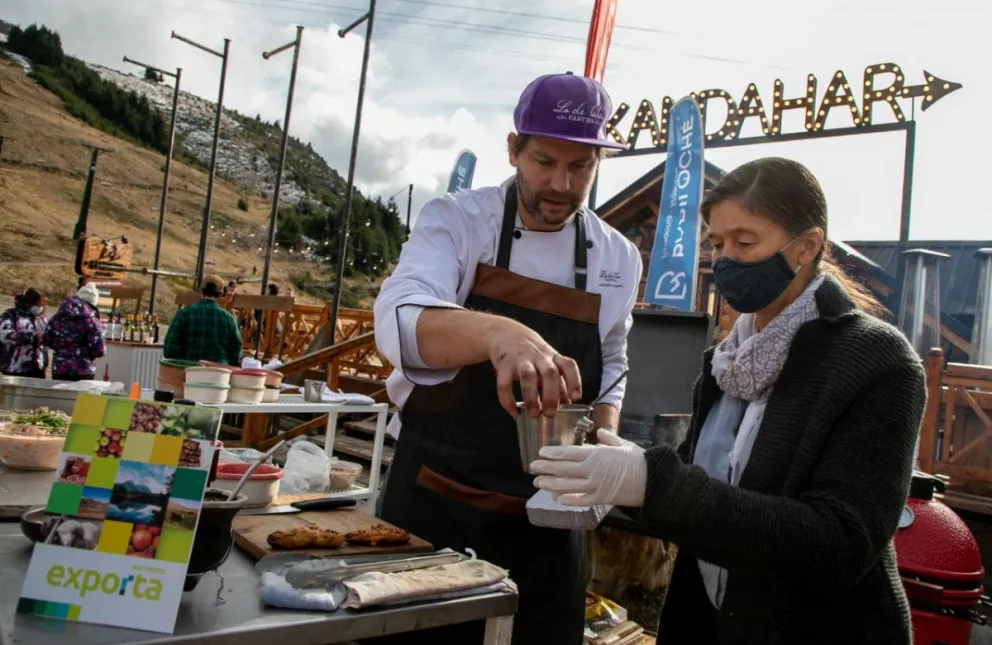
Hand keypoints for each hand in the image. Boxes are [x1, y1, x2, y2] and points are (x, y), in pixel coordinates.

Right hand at [487, 318, 580, 417]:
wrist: (506, 332)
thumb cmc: (531, 352)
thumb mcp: (548, 362)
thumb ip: (558, 381)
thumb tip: (567, 402)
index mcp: (553, 357)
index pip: (568, 365)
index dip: (574, 381)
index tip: (576, 397)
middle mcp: (539, 357)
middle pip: (550, 373)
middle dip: (551, 395)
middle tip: (551, 413)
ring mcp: (521, 359)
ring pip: (528, 376)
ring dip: (531, 397)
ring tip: (533, 413)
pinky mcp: (504, 364)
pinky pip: (504, 383)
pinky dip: (507, 399)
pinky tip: (513, 411)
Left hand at [531, 429, 646, 506]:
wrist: (652, 480)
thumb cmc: (637, 460)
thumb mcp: (623, 444)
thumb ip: (608, 438)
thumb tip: (600, 432)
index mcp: (596, 454)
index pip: (568, 453)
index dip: (553, 453)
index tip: (540, 453)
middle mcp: (592, 469)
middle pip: (563, 469)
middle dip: (546, 468)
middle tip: (532, 467)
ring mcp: (595, 485)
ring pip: (567, 485)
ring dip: (551, 484)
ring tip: (538, 482)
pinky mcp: (600, 498)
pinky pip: (580, 500)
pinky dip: (567, 499)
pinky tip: (556, 497)